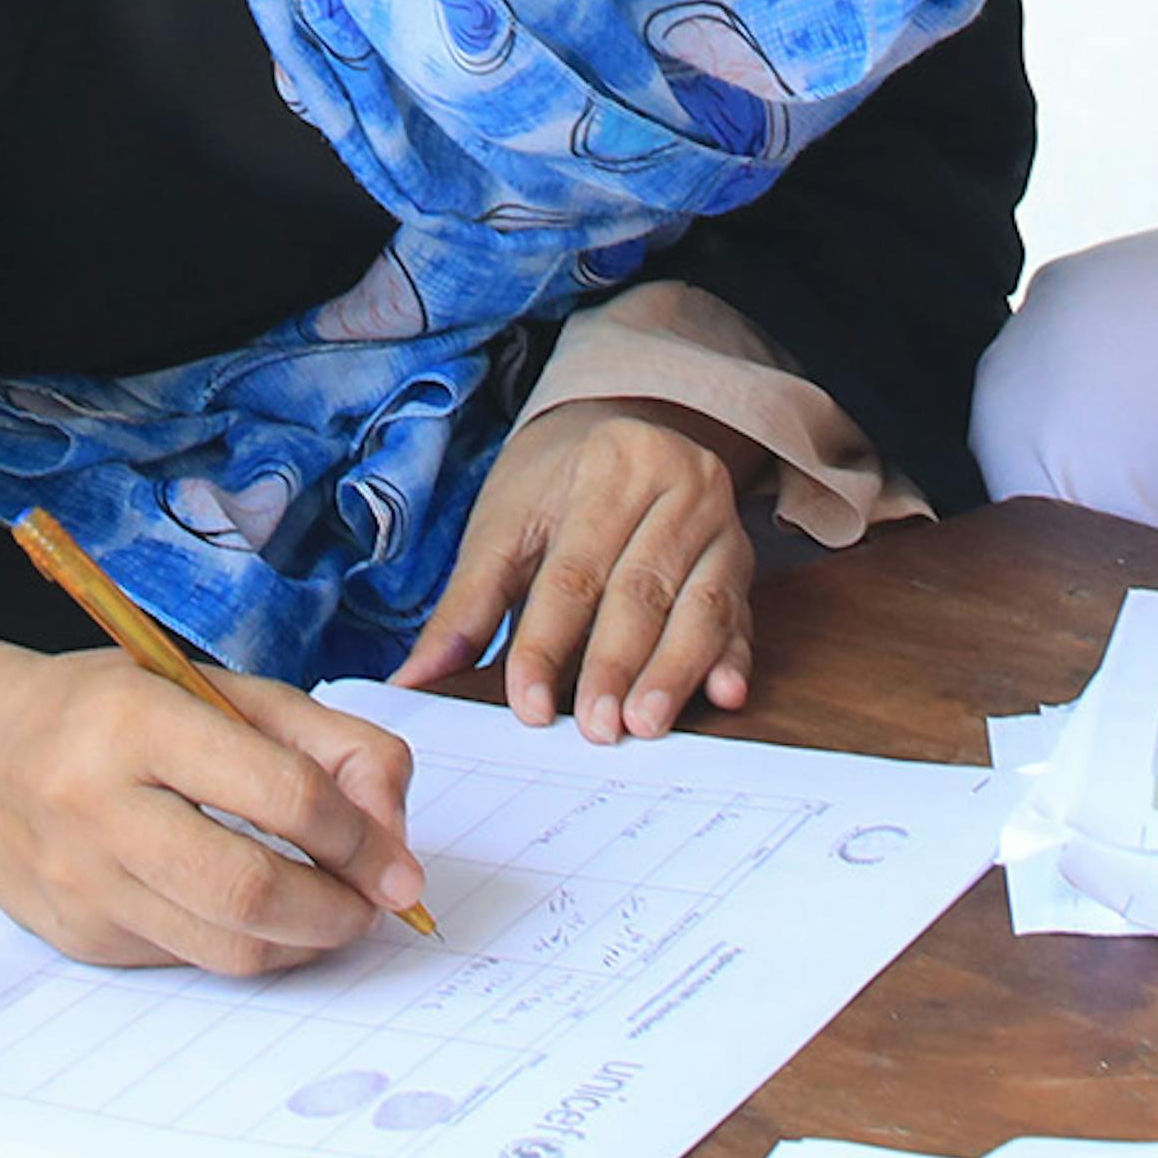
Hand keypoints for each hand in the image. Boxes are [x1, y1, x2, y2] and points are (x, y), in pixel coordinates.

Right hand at [0, 627, 427, 974]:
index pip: (280, 793)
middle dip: (340, 910)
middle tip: (374, 902)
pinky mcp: (80, 940)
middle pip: (252, 892)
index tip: (394, 858)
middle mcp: (97, 807)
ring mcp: (83, 885)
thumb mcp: (216, 689)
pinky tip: (259, 914)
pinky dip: (247, 947)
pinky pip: (191, 961)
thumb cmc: (111, 713)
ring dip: (307, 943)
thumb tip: (391, 834)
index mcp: (138, 720)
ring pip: (229, 949)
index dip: (357, 835)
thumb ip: (326, 742)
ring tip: (331, 912)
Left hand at [393, 399, 762, 734]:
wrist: (616, 428)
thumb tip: (414, 679)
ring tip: (644, 724)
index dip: (547, 644)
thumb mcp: (502, 525)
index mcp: (609, 464)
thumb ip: (466, 606)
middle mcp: (678, 483)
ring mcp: (720, 521)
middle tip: (595, 729)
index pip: (574, 572)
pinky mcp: (743, 557)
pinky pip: (742, 613)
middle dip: (615, 665)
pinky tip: (725, 695)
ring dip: (674, 672)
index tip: (528, 706)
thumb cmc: (552, 485)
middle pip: (642, 589)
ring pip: (701, 605)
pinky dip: (734, 657)